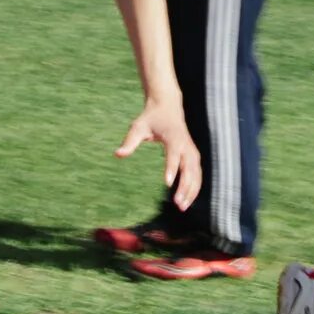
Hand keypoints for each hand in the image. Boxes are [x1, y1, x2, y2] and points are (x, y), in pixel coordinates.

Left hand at [117, 93, 202, 211]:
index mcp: (173, 138)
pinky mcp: (193, 155)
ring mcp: (191, 151)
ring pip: (196, 173)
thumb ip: (129, 141)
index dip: (171, 168)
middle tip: (177, 204)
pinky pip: (196, 174)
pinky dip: (194, 187)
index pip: (173, 155)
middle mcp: (185, 145)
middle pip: (189, 168)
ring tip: (182, 207)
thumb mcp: (138, 127)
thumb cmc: (151, 117)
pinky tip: (187, 200)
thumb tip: (117, 154)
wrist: (168, 106)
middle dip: (185, 187)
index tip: (167, 183)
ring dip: (192, 191)